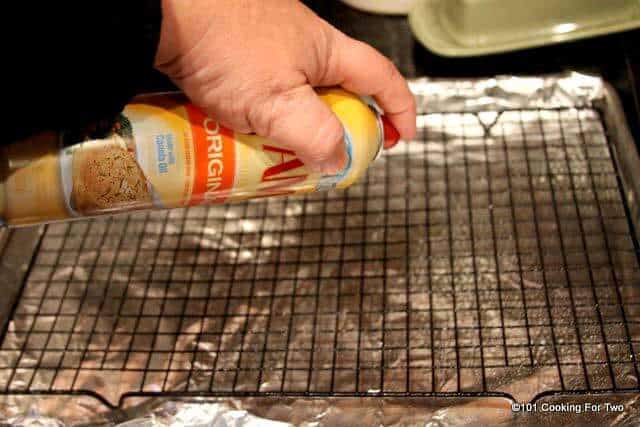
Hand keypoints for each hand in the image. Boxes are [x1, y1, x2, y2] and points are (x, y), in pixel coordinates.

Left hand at [155, 0, 415, 172]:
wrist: (163, 13)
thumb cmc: (224, 48)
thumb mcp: (280, 105)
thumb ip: (317, 136)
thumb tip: (336, 161)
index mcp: (326, 51)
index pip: (381, 78)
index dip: (399, 109)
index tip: (402, 137)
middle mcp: (303, 43)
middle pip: (340, 89)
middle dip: (343, 125)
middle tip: (333, 156)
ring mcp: (269, 44)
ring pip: (299, 92)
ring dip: (300, 124)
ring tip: (285, 152)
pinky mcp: (238, 50)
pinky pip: (265, 90)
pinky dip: (266, 115)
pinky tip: (247, 132)